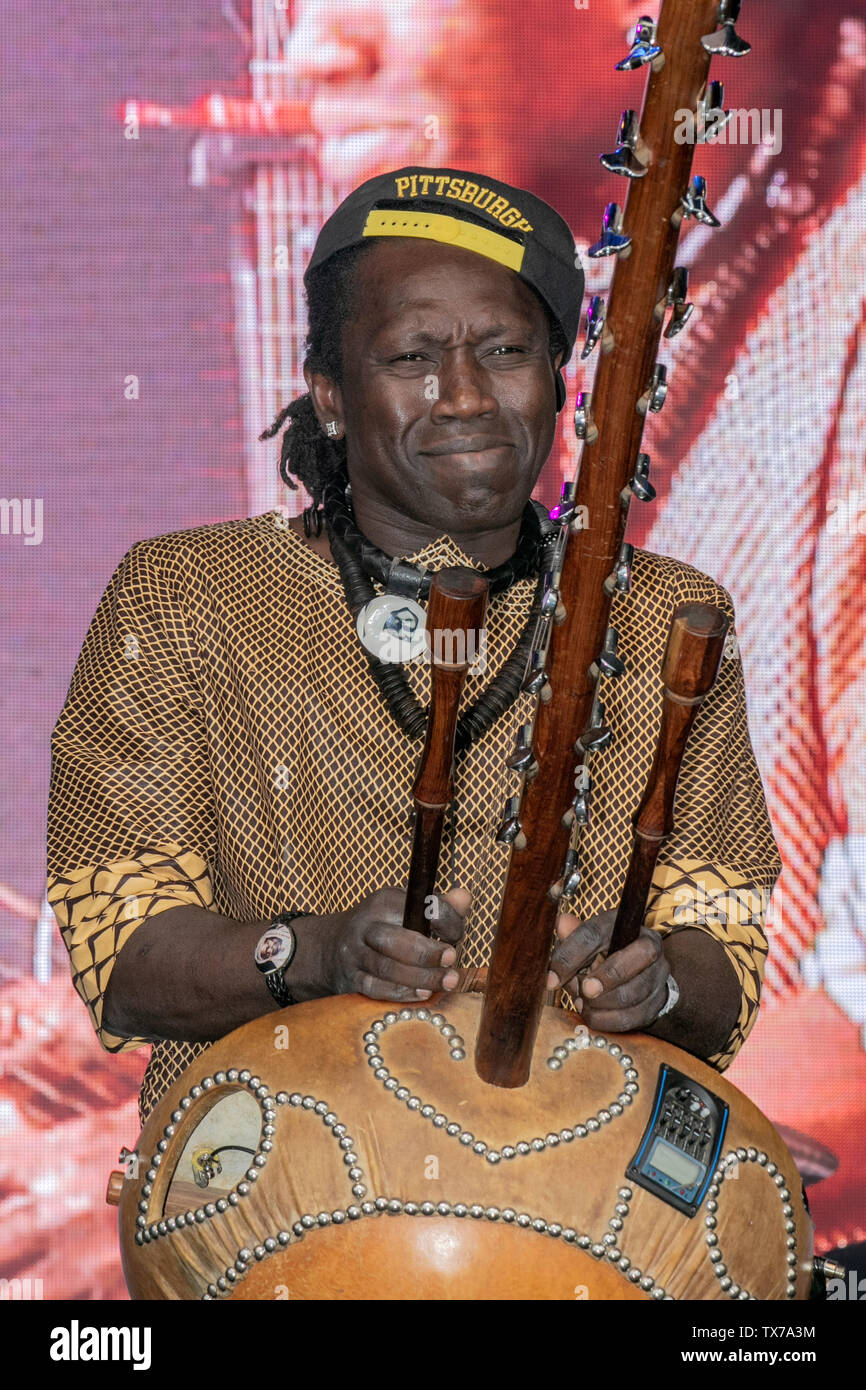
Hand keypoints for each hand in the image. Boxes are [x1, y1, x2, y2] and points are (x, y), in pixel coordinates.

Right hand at [314, 886, 470, 1001]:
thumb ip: (437, 906)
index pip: (416, 907)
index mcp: (383, 903)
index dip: (443, 921)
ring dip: (420, 977)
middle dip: (426, 952)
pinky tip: (422, 994)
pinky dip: (402, 993)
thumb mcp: (404, 907)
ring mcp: (355, 955)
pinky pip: (376, 989)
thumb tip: (464, 897)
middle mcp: (365, 927)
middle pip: (394, 940)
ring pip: (387, 968)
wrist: (330, 947)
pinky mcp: (351, 980)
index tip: (456, 935)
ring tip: (446, 982)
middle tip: (451, 959)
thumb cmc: (381, 926)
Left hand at [546, 907, 671, 1032]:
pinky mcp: (658, 1001)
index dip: (571, 955)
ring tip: (583, 1003)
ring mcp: (657, 974)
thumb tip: (561, 923)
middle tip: (583, 990)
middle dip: (605, 978)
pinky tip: (592, 1014)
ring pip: (633, 992)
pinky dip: (608, 1020)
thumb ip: (574, 935)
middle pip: (631, 959)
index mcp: (625, 924)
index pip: (596, 933)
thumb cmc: (606, 954)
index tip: (551, 978)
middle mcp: (648, 945)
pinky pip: (633, 1016)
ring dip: (602, 1003)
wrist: (641, 974)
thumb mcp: (589, 941)